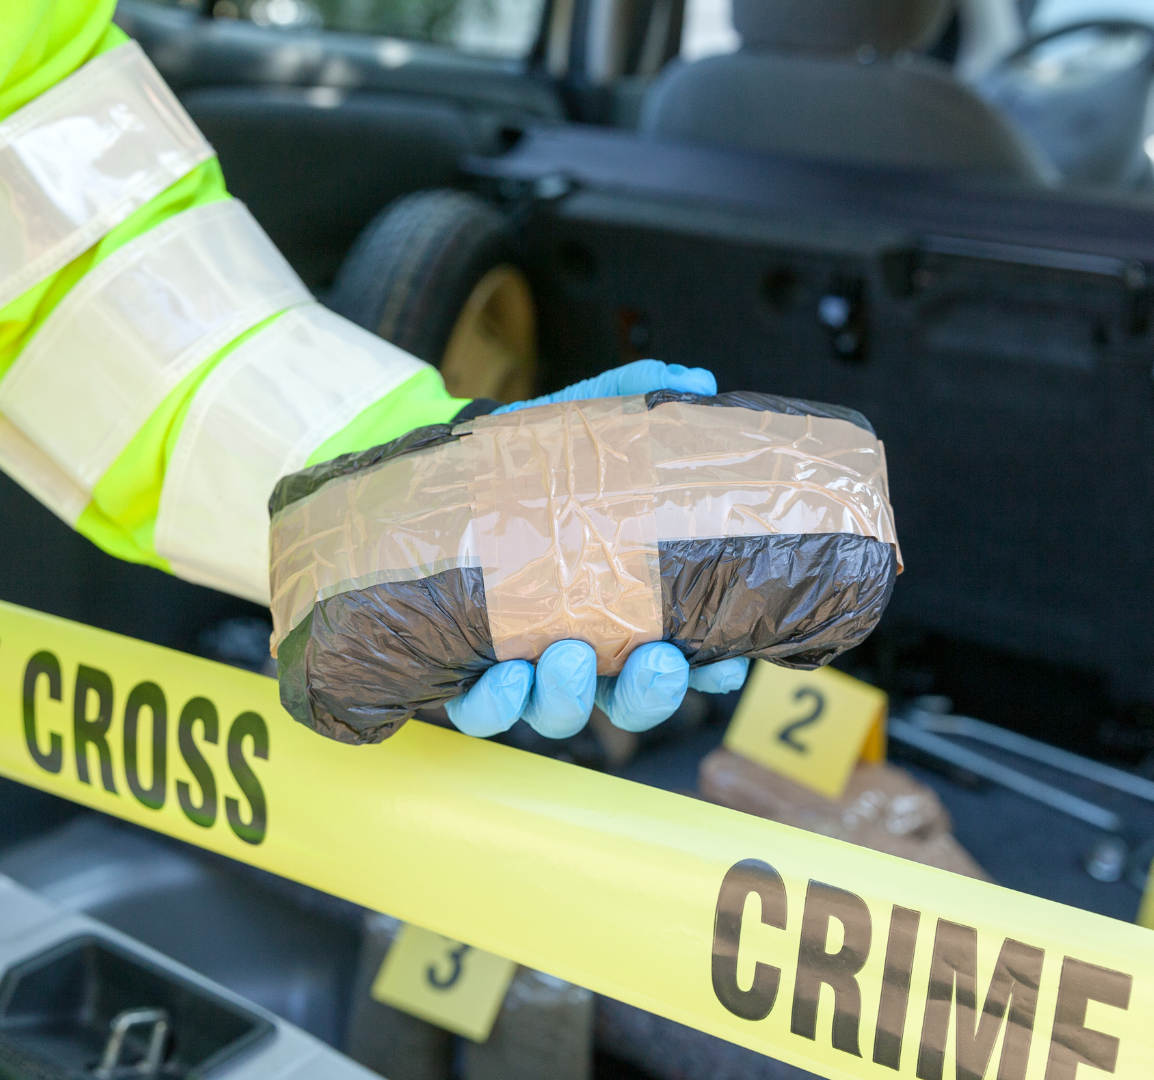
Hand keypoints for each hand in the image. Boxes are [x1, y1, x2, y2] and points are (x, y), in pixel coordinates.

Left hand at [444, 359, 748, 739]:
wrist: (429, 481)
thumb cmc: (516, 467)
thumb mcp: (571, 427)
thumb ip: (629, 400)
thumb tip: (693, 378)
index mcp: (622, 606)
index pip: (684, 656)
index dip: (710, 672)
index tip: (724, 664)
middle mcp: (581, 647)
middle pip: (631, 699)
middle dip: (649, 693)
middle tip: (657, 662)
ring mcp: (525, 668)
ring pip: (560, 713)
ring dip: (568, 696)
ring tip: (564, 657)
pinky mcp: (466, 677)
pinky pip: (484, 714)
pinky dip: (495, 704)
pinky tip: (501, 676)